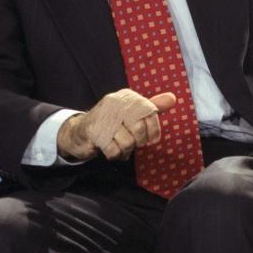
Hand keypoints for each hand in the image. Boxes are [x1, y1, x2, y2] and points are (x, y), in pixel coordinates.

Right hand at [56, 89, 175, 160]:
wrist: (79, 131)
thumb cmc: (111, 123)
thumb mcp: (132, 112)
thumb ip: (152, 107)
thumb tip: (173, 98)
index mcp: (127, 97)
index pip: (150, 113)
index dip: (153, 130)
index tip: (150, 139)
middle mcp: (116, 103)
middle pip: (139, 129)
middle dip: (138, 142)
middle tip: (133, 143)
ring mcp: (104, 116)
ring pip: (127, 142)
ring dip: (125, 150)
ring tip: (120, 147)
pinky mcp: (94, 131)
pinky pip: (114, 149)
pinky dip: (115, 155)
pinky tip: (112, 151)